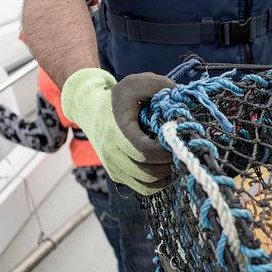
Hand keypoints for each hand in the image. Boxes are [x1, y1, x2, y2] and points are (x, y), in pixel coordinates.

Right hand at [61, 69, 174, 194]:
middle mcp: (113, 154)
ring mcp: (114, 167)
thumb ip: (159, 86)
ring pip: (147, 184)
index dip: (166, 150)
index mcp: (119, 132)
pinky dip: (157, 183)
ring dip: (166, 175)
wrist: (89, 108)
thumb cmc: (117, 97)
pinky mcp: (117, 174)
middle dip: (170, 162)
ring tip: (173, 159)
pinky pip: (142, 188)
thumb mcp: (136, 83)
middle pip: (149, 171)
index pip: (146, 152)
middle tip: (179, 149)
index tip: (176, 138)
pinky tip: (165, 168)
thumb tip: (181, 95)